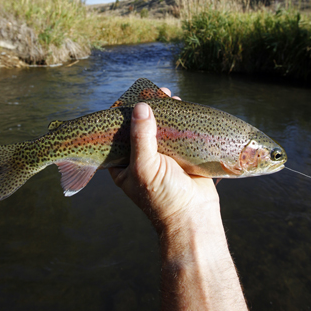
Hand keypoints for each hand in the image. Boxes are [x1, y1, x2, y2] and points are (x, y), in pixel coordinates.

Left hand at [109, 87, 220, 233]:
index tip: (126, 99)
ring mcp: (162, 156)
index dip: (121, 116)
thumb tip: (140, 107)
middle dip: (146, 109)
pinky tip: (182, 106)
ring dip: (164, 111)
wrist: (194, 217)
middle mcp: (141, 158)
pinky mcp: (181, 154)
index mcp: (124, 164)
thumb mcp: (145, 167)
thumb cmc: (163, 198)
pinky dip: (179, 119)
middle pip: (140, 127)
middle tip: (152, 93)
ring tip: (170, 95)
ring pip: (160, 127)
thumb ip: (141, 137)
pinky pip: (178, 132)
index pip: (117, 134)